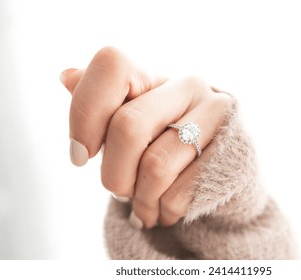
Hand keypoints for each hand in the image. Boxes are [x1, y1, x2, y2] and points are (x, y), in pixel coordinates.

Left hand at [60, 47, 231, 227]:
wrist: (219, 168)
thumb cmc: (165, 146)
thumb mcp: (133, 124)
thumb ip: (102, 104)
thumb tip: (67, 76)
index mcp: (155, 78)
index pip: (112, 65)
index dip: (85, 111)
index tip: (82, 154)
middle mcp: (189, 85)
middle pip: (129, 126)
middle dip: (114, 174)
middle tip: (119, 191)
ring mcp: (217, 113)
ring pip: (156, 166)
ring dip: (140, 200)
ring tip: (143, 208)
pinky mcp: (234, 148)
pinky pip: (181, 192)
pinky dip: (164, 211)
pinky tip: (164, 210)